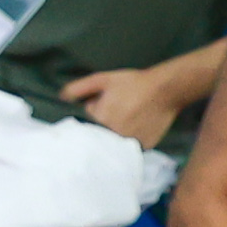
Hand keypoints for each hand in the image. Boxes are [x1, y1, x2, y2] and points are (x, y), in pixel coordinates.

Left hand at [62, 56, 203, 149]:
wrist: (165, 89)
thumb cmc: (132, 82)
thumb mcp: (102, 79)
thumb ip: (79, 88)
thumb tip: (61, 98)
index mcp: (101, 119)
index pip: (88, 122)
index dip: (96, 112)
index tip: (106, 105)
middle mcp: (114, 135)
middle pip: (100, 134)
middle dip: (105, 124)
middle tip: (120, 111)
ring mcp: (129, 143)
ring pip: (115, 141)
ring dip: (116, 133)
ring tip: (129, 118)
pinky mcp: (143, 147)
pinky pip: (130, 147)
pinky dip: (130, 140)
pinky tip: (138, 127)